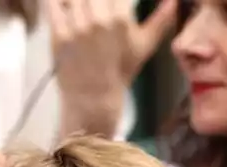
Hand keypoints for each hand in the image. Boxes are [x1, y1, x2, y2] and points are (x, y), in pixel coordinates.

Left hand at [46, 0, 179, 133]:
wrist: (93, 97)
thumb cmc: (120, 70)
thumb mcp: (144, 45)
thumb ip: (162, 19)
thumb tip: (175, 0)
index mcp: (121, 18)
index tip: (111, 4)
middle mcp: (98, 19)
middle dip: (93, 0)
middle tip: (94, 6)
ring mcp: (76, 27)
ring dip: (74, 0)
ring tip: (81, 8)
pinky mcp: (57, 34)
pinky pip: (51, 4)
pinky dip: (55, 1)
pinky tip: (62, 5)